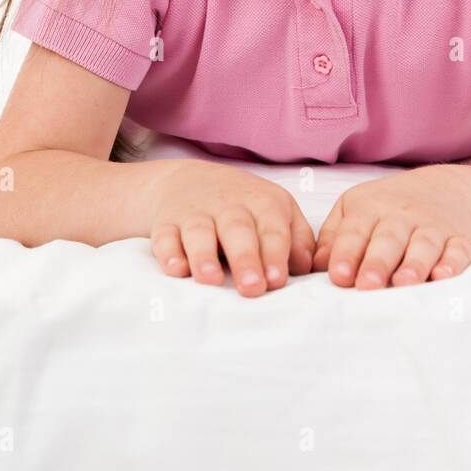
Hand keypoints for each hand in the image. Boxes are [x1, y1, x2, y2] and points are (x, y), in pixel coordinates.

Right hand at [150, 159, 315, 297]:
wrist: (190, 181)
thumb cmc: (246, 208)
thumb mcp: (279, 213)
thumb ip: (298, 241)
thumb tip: (305, 270)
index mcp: (264, 203)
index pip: (272, 229)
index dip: (275, 254)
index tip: (276, 280)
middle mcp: (229, 205)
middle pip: (237, 229)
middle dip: (245, 258)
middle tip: (251, 288)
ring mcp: (195, 213)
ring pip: (199, 232)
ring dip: (204, 256)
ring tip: (211, 280)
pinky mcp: (166, 223)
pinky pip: (164, 236)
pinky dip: (168, 252)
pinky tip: (175, 269)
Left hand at [311, 165, 470, 288]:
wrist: (445, 188)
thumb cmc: (387, 206)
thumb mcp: (353, 209)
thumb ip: (332, 237)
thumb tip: (317, 266)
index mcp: (370, 208)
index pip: (355, 231)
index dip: (346, 253)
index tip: (338, 276)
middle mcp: (402, 216)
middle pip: (388, 239)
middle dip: (377, 262)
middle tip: (367, 285)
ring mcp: (433, 225)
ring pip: (424, 245)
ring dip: (414, 264)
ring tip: (403, 283)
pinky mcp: (459, 237)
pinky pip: (458, 250)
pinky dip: (453, 263)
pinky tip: (443, 276)